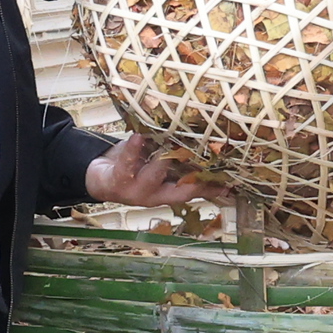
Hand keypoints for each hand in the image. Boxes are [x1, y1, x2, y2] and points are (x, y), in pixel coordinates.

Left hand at [84, 132, 207, 206]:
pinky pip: (128, 162)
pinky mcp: (118, 179)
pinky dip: (134, 149)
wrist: (99, 178)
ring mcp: (137, 190)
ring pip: (156, 173)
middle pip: (180, 188)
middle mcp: (155, 196)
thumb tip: (209, 147)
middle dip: (196, 176)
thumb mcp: (158, 171)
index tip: (232, 182)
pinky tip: (138, 136)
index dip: (212, 188)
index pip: (194, 192)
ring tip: (176, 142)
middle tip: (212, 161)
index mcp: (167, 193)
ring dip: (166, 158)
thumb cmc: (136, 169)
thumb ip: (179, 164)